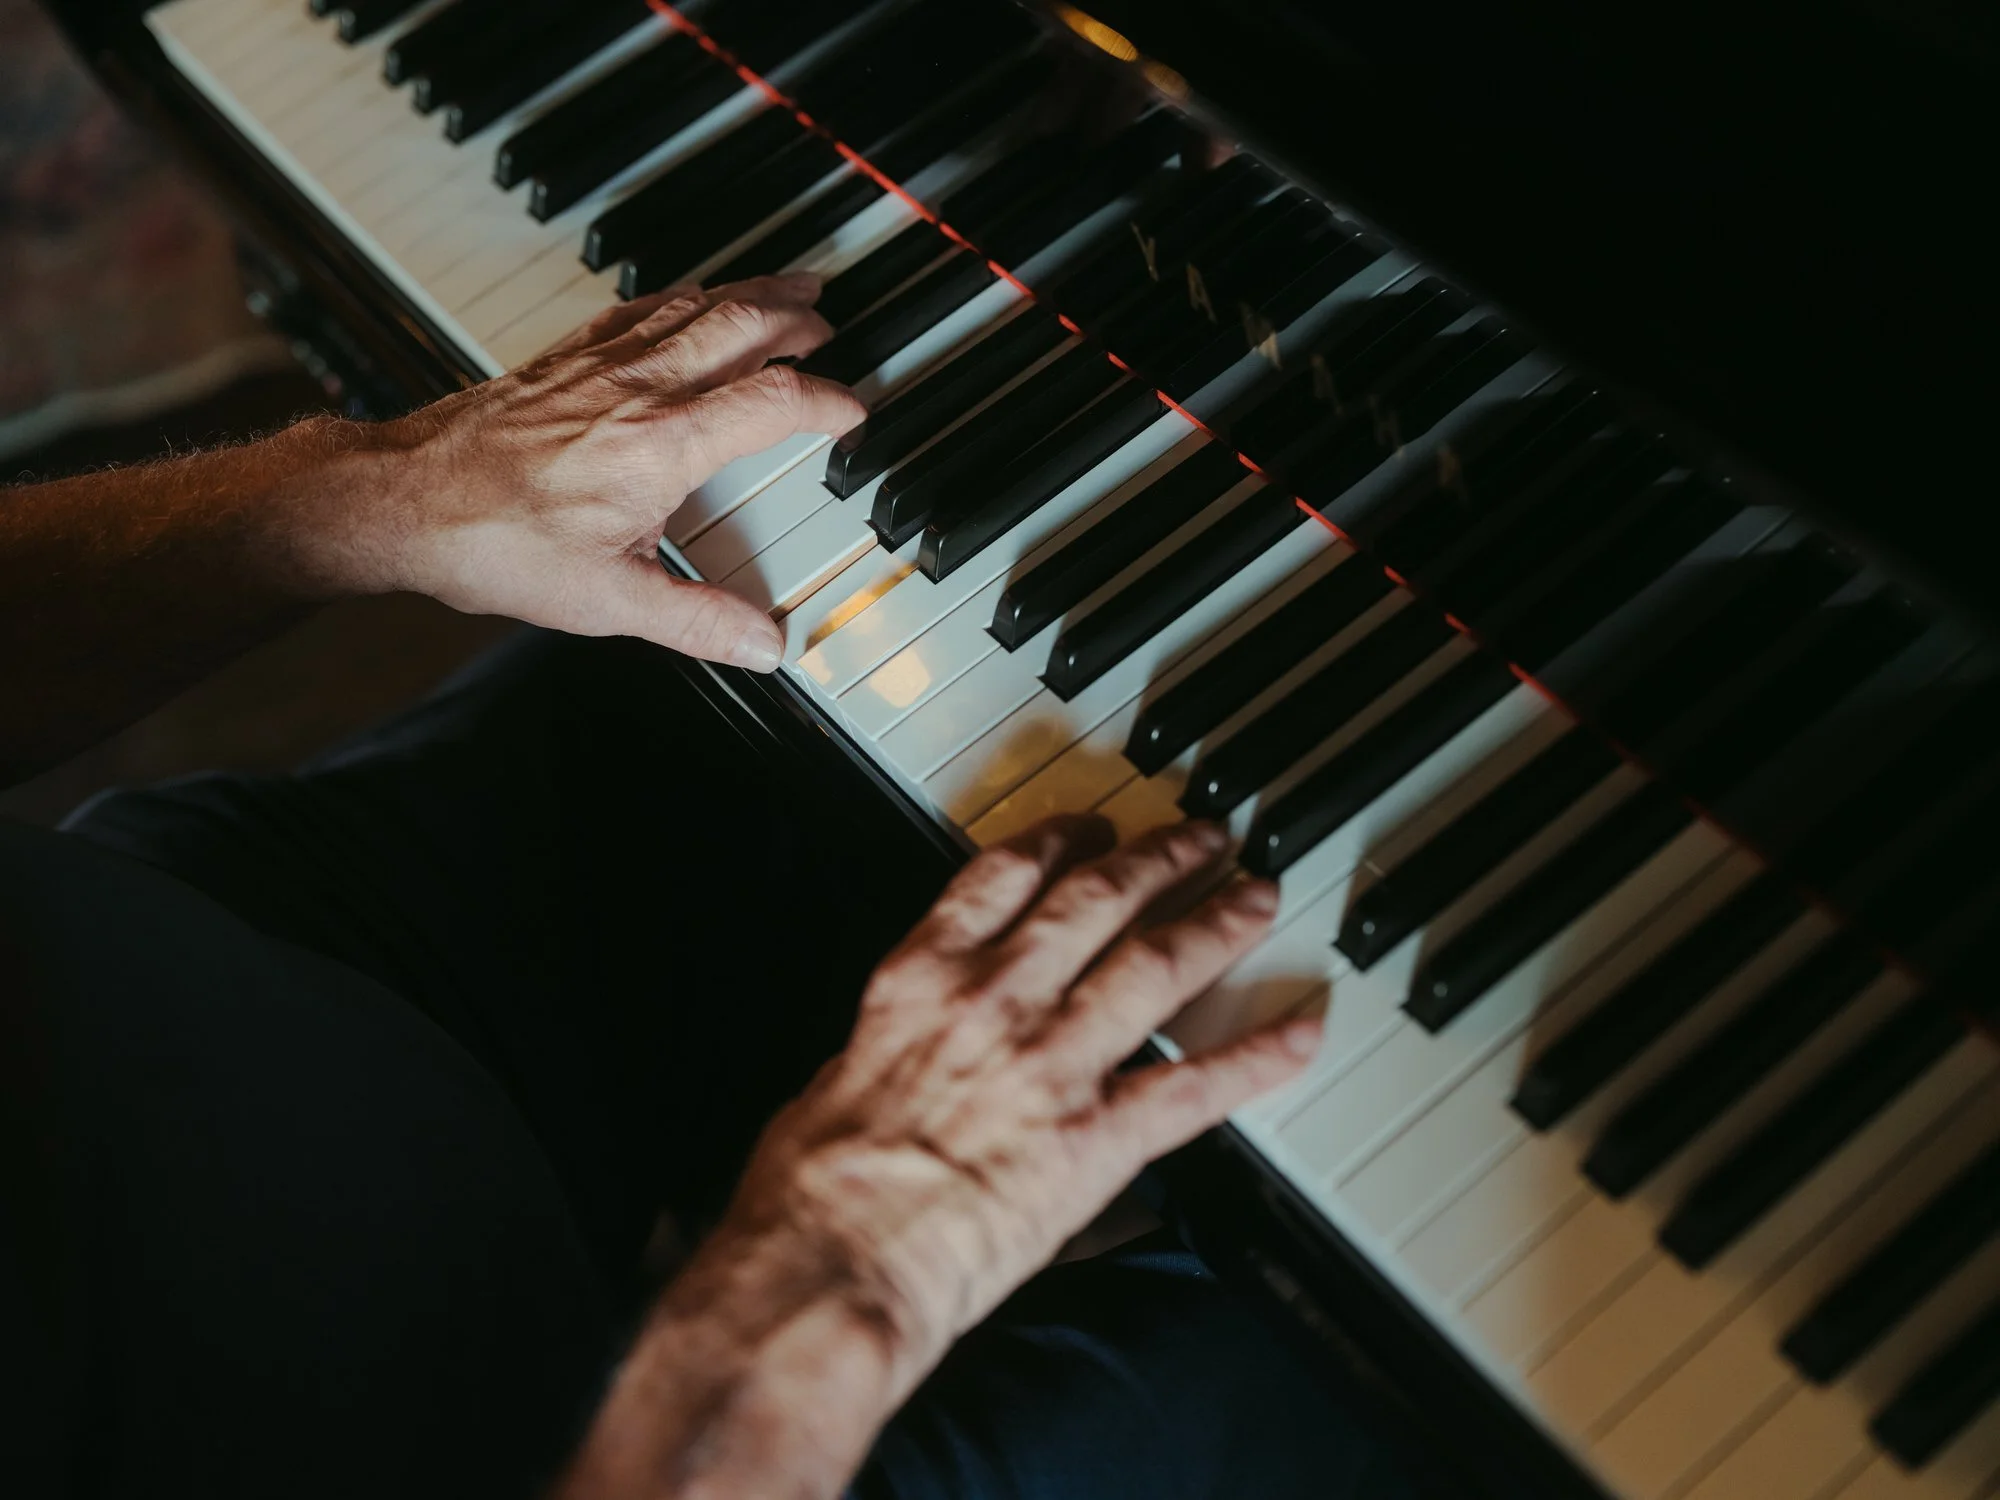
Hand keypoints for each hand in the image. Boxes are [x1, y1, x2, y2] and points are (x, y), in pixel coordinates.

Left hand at [312, 273, 863, 669]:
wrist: (403, 502)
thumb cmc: (494, 544)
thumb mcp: (608, 603)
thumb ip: (697, 621)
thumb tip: (762, 645)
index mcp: (662, 445)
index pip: (772, 402)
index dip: (827, 401)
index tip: (853, 411)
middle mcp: (637, 391)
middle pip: (739, 326)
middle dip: (795, 318)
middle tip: (829, 320)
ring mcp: (597, 367)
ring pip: (691, 305)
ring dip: (748, 292)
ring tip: (786, 286)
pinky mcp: (560, 361)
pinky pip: (636, 309)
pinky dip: (679, 298)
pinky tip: (687, 300)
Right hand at [722, 814, 1319, 1386]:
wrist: (832, 1261)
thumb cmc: (811, 1188)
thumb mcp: (831, 1078)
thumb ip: (890, 1047)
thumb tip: (903, 1050)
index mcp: (922, 979)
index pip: (1005, 874)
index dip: (1060, 840)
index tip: (1091, 829)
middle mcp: (996, 1001)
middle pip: (1097, 900)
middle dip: (1159, 859)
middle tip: (1201, 840)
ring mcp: (1054, 1064)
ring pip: (1156, 965)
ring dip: (1217, 923)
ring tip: (1255, 896)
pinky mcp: (1097, 1138)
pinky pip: (1197, 1086)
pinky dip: (1257, 1057)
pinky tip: (1298, 1032)